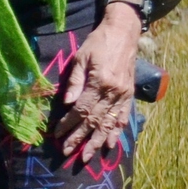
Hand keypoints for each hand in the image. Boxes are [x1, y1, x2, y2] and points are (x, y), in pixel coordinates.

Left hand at [50, 7, 138, 165]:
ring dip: (99, 141)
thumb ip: (75, 81)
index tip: (58, 135)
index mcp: (100, 82)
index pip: (81, 109)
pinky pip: (123, 116)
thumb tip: (67, 104)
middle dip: (81, 138)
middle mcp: (113, 91)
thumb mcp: (81, 58)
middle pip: (94, 120)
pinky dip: (117, 130)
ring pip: (109, 122)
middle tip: (69, 152)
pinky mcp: (129, 94)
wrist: (124, 32)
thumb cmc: (98, 43)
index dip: (69, 124)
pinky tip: (111, 143)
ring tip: (89, 156)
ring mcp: (123, 94)